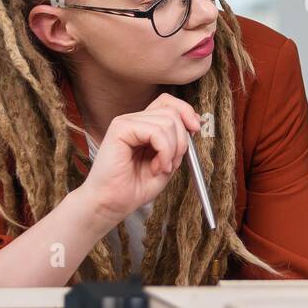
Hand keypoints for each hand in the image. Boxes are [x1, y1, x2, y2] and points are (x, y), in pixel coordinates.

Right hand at [78, 93, 201, 226]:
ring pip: (168, 121)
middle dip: (182, 140)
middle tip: (173, 163)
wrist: (111, 204)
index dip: (186, 112)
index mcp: (144, 125)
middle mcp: (134, 119)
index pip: (169, 103)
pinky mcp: (120, 128)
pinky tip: (156, 167)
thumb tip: (195, 122)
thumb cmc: (134, 187)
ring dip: (172, 150)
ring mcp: (126, 122)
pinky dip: (164, 151)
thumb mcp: (168, 162)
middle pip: (172, 111)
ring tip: (161, 168)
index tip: (195, 130)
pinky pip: (156, 131)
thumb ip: (179, 141)